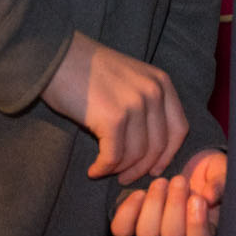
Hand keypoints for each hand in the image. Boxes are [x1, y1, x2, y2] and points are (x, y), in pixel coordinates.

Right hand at [39, 32, 187, 180]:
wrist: (56, 57)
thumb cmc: (86, 70)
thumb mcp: (130, 78)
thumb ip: (145, 102)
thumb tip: (148, 145)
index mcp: (162, 83)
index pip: (179, 128)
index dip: (168, 154)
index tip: (155, 169)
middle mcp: (155, 93)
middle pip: (160, 145)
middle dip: (143, 168)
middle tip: (126, 178)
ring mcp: (136, 105)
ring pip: (138, 154)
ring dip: (121, 170)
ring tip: (105, 171)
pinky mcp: (114, 118)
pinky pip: (115, 155)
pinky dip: (104, 168)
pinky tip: (94, 171)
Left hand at [111, 149, 224, 235]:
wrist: (189, 166)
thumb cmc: (211, 172)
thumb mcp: (222, 173)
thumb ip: (220, 183)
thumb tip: (210, 196)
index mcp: (206, 231)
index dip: (196, 225)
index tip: (197, 199)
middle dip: (174, 205)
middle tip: (180, 180)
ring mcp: (155, 232)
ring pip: (146, 233)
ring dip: (153, 205)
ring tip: (161, 182)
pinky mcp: (134, 223)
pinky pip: (122, 229)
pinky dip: (129, 211)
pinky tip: (141, 193)